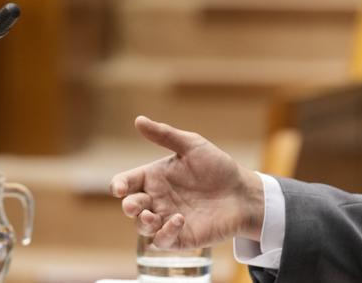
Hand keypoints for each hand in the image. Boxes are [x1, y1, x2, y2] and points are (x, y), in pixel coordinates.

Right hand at [109, 116, 264, 249]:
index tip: (119, 188)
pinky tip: (178, 220)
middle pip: (131, 206)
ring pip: (142, 226)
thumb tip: (138, 120)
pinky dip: (164, 234)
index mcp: (154, 177)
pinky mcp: (180, 237)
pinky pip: (162, 241)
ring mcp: (166, 219)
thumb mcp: (192, 145)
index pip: (127, 182)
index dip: (119, 185)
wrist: (243, 193)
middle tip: (135, 205)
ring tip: (152, 216)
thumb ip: (164, 135)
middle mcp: (157, 199)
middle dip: (129, 206)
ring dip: (143, 223)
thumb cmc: (217, 167)